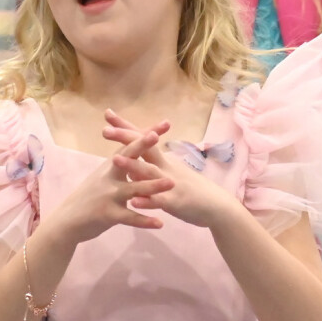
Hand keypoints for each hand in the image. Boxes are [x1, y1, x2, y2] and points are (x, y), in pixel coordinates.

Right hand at [46, 132, 174, 244]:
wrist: (68, 221)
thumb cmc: (89, 197)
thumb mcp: (102, 176)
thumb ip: (119, 164)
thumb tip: (133, 147)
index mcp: (111, 166)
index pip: (130, 145)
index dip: (146, 134)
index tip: (165, 123)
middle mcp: (109, 176)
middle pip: (127, 158)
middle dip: (141, 146)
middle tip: (156, 136)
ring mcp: (109, 195)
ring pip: (133, 188)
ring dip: (153, 186)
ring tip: (172, 183)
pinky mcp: (108, 214)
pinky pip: (129, 217)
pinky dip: (144, 220)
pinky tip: (160, 223)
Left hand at [103, 110, 240, 228]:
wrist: (217, 206)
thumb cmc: (190, 189)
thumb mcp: (168, 174)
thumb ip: (150, 167)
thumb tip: (131, 161)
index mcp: (162, 159)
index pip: (142, 137)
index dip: (125, 127)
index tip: (107, 114)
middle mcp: (165, 167)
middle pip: (144, 148)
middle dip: (125, 138)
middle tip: (104, 130)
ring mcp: (170, 183)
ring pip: (149, 173)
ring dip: (133, 166)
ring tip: (115, 160)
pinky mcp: (176, 202)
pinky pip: (160, 201)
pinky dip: (147, 201)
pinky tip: (134, 202)